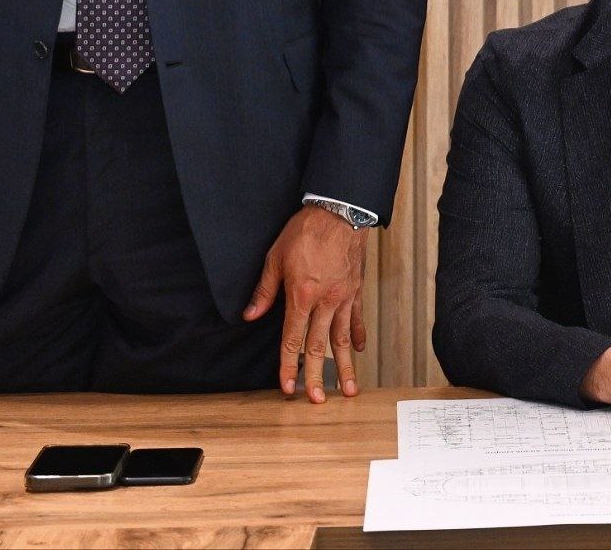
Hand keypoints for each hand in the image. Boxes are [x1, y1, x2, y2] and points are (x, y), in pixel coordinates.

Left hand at [243, 204, 368, 401]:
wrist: (339, 210)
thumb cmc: (306, 231)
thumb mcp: (275, 258)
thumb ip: (264, 290)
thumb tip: (250, 315)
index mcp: (302, 296)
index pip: (292, 340)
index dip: (289, 366)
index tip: (288, 387)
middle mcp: (325, 301)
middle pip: (320, 346)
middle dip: (318, 376)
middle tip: (317, 400)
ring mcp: (344, 296)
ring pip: (343, 338)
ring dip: (346, 366)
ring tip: (349, 389)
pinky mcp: (356, 289)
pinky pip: (358, 317)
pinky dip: (359, 335)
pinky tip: (360, 349)